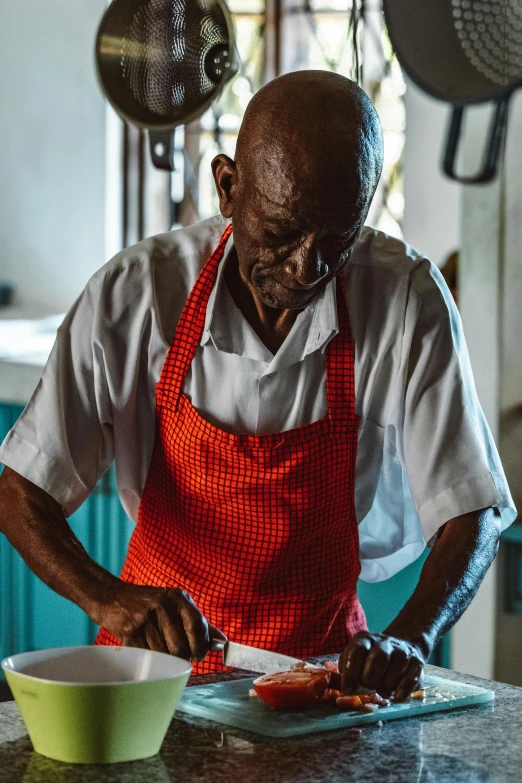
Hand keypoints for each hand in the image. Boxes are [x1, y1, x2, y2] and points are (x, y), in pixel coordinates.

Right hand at [100, 582, 226, 660]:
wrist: (114, 598)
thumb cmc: (151, 603)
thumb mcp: (176, 604)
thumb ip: (199, 622)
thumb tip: (222, 641)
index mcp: (177, 597)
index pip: (197, 624)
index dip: (201, 644)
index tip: (200, 654)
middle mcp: (162, 605)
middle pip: (181, 646)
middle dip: (184, 656)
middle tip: (180, 656)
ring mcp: (144, 619)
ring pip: (165, 654)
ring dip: (167, 660)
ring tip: (164, 652)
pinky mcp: (129, 633)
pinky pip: (148, 656)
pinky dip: (152, 659)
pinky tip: (150, 650)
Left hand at [338, 631, 425, 700]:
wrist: (404, 645)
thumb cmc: (371, 659)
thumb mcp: (355, 658)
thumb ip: (344, 671)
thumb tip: (330, 686)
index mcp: (365, 640)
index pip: (357, 651)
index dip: (351, 672)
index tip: (348, 688)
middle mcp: (384, 642)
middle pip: (378, 659)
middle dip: (370, 679)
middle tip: (368, 687)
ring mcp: (402, 651)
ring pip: (394, 671)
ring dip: (386, 687)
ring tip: (382, 689)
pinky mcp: (417, 663)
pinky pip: (410, 680)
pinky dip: (401, 691)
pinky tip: (395, 695)